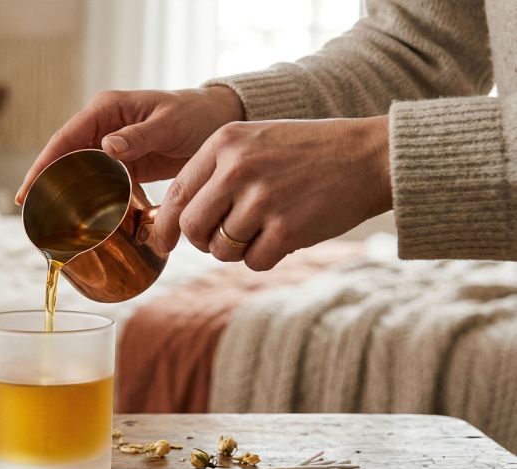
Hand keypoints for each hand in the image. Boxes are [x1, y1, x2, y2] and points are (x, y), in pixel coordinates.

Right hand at [15, 86, 243, 203]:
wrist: (215, 121)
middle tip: (30, 211)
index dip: (43, 163)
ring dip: (64, 192)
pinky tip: (79, 216)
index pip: (65, 138)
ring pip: (78, 171)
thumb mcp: (169, 123)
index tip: (28, 189)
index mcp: (107, 109)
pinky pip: (99, 181)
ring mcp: (111, 146)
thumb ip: (139, 135)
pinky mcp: (123, 164)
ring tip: (46, 218)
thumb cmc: (194, 115)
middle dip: (46, 181)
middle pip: (64, 156)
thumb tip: (106, 146)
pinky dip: (88, 198)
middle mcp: (102, 126)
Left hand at [154, 116, 391, 270]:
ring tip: (264, 228)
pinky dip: (265, 258)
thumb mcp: (255, 142)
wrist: (369, 156)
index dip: (166, 225)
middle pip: (193, 227)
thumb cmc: (308, 152)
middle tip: (223, 238)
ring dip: (239, 249)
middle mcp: (237, 168)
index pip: (178, 194)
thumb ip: (215, 172)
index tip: (163, 243)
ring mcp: (261, 199)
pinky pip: (253, 262)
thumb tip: (175, 219)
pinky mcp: (286, 229)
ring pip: (221, 249)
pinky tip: (283, 237)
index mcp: (224, 143)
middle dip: (203, 241)